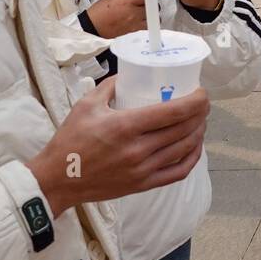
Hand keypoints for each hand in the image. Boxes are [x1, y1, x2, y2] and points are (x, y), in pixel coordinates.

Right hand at [28, 80, 208, 216]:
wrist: (57, 179)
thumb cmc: (70, 140)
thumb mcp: (87, 105)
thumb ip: (110, 86)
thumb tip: (130, 74)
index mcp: (125, 126)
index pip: (173, 112)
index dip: (195, 101)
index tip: (202, 93)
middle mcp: (138, 149)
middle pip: (184, 129)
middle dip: (200, 114)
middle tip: (203, 104)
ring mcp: (142, 170)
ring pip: (184, 149)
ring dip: (198, 133)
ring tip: (200, 122)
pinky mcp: (143, 185)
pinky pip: (177, 173)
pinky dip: (191, 159)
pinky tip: (194, 148)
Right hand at [85, 0, 148, 38]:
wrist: (93, 27)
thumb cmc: (99, 12)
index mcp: (128, 1)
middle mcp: (134, 13)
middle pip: (153, 6)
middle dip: (150, 4)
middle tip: (143, 3)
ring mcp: (135, 23)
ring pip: (153, 17)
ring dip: (150, 14)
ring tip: (140, 13)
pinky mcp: (134, 32)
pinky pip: (147, 27)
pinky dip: (145, 23)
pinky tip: (138, 21)